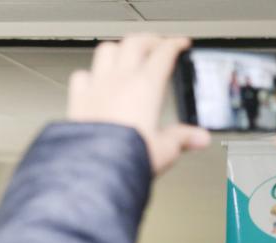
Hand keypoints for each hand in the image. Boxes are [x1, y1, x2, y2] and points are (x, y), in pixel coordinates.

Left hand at [67, 34, 210, 174]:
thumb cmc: (126, 158)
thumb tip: (198, 138)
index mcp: (146, 87)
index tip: (180, 45)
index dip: (175, 44)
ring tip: (125, 56)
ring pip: (106, 51)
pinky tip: (94, 81)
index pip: (164, 52)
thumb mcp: (164, 150)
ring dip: (118, 50)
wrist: (94, 169)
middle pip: (134, 43)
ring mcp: (96, 87)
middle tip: (156, 45)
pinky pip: (81, 76)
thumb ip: (181, 139)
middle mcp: (119, 81)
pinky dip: (89, 74)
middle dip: (148, 40)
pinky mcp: (77, 100)